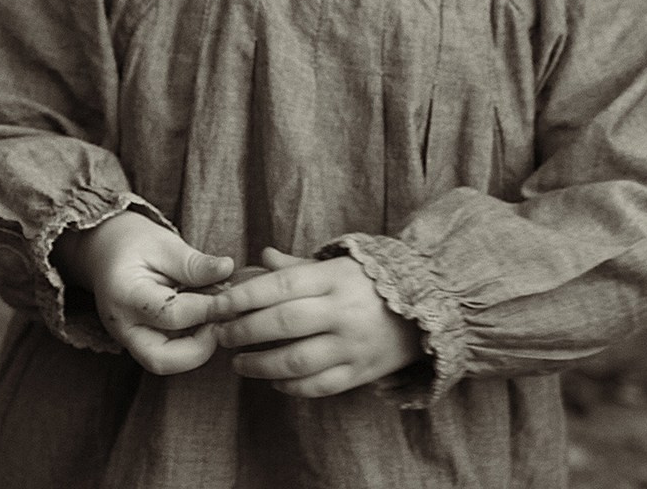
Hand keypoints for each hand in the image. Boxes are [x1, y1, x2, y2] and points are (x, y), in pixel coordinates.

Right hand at [54, 211, 234, 374]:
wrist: (104, 250)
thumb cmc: (133, 243)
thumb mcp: (163, 243)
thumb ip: (193, 263)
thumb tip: (227, 269)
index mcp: (124, 296)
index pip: (172, 315)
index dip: (208, 309)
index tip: (232, 297)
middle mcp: (122, 326)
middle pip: (160, 360)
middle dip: (200, 349)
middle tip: (222, 322)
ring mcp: (127, 339)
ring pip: (164, 364)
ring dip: (197, 350)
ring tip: (215, 320)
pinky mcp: (139, 343)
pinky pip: (167, 355)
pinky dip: (191, 344)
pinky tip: (205, 321)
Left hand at [210, 246, 424, 397]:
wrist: (428, 309)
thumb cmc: (371, 283)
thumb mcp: (339, 264)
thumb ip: (298, 266)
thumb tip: (261, 258)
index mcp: (335, 278)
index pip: (280, 285)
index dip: (243, 296)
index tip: (218, 306)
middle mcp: (343, 311)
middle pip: (283, 323)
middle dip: (243, 331)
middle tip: (222, 336)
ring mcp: (352, 345)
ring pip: (296, 361)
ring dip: (259, 365)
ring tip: (239, 363)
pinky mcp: (361, 373)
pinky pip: (318, 386)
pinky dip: (290, 387)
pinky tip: (273, 381)